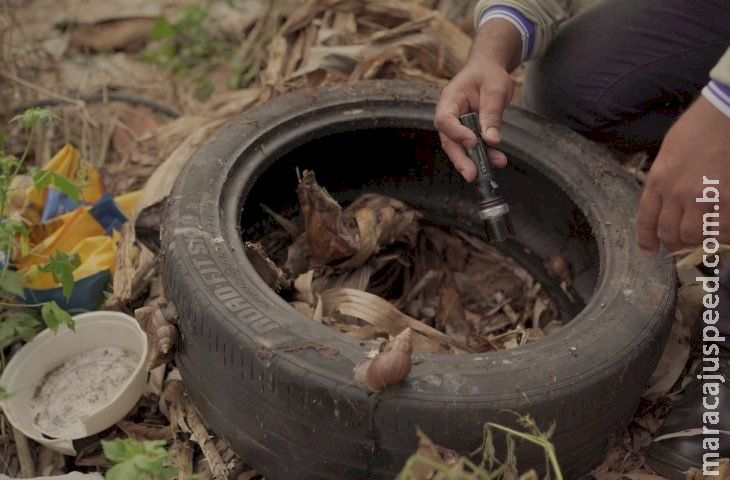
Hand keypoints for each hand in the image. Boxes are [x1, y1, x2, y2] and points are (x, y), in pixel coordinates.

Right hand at [434, 60, 511, 180]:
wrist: (488, 69)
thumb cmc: (488, 74)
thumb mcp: (495, 90)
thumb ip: (492, 114)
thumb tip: (491, 139)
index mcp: (450, 99)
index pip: (445, 120)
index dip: (456, 133)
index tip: (473, 142)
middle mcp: (449, 115)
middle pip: (449, 141)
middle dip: (461, 159)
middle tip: (472, 174)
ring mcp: (457, 125)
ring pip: (460, 148)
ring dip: (475, 160)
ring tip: (495, 165)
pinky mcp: (467, 132)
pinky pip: (472, 147)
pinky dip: (483, 154)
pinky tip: (497, 160)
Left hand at [637, 96, 729, 254]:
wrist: (726, 113)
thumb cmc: (700, 127)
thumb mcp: (669, 153)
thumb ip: (666, 179)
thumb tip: (669, 202)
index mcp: (658, 179)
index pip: (646, 218)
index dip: (647, 239)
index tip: (650, 250)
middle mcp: (676, 192)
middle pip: (668, 231)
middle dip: (673, 242)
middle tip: (681, 244)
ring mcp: (702, 196)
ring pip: (693, 235)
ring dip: (697, 240)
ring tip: (703, 237)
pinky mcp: (727, 199)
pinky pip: (720, 230)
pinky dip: (720, 235)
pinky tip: (722, 231)